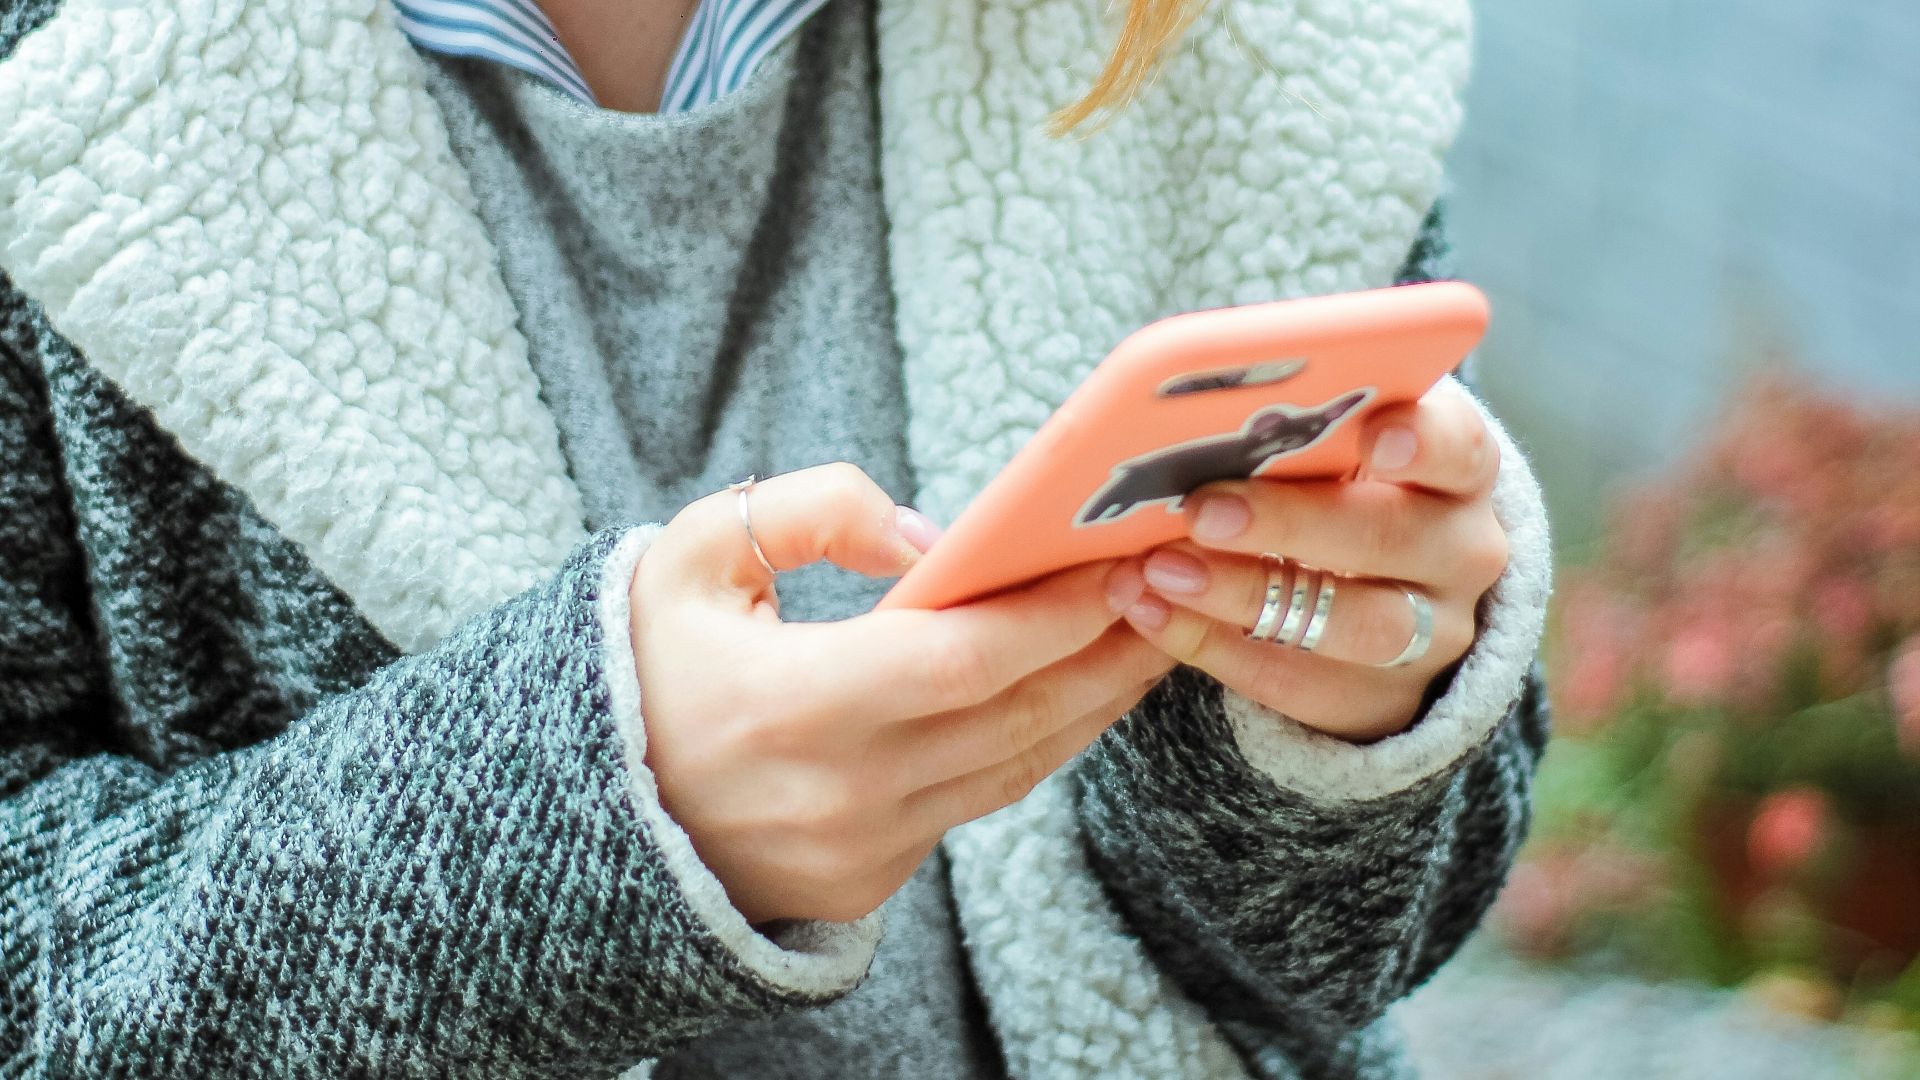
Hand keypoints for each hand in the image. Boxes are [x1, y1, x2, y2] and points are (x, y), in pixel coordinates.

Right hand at [630, 463, 1174, 925]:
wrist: (579, 812)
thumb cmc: (638, 668)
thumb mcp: (693, 555)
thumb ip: (812, 513)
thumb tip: (932, 537)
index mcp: (792, 704)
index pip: (966, 657)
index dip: (1057, 612)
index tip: (1119, 562)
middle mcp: (841, 790)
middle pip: (1017, 716)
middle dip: (1106, 651)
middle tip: (1168, 588)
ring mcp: (861, 847)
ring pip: (1015, 767)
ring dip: (1089, 702)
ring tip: (1145, 637)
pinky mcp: (870, 878)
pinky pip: (977, 801)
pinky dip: (1032, 745)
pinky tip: (1067, 696)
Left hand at [1104, 379, 1509, 742]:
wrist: (1379, 596)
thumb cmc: (1337, 489)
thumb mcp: (1337, 450)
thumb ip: (1295, 430)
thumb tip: (1194, 406)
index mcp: (1460, 470)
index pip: (1459, 447)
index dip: (1421, 440)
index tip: (1373, 435)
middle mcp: (1461, 552)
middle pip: (1392, 537)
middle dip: (1292, 523)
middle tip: (1203, 510)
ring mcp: (1433, 634)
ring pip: (1354, 623)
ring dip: (1246, 594)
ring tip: (1161, 570)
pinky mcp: (1382, 700)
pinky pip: (1298, 681)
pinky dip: (1214, 646)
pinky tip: (1152, 613)